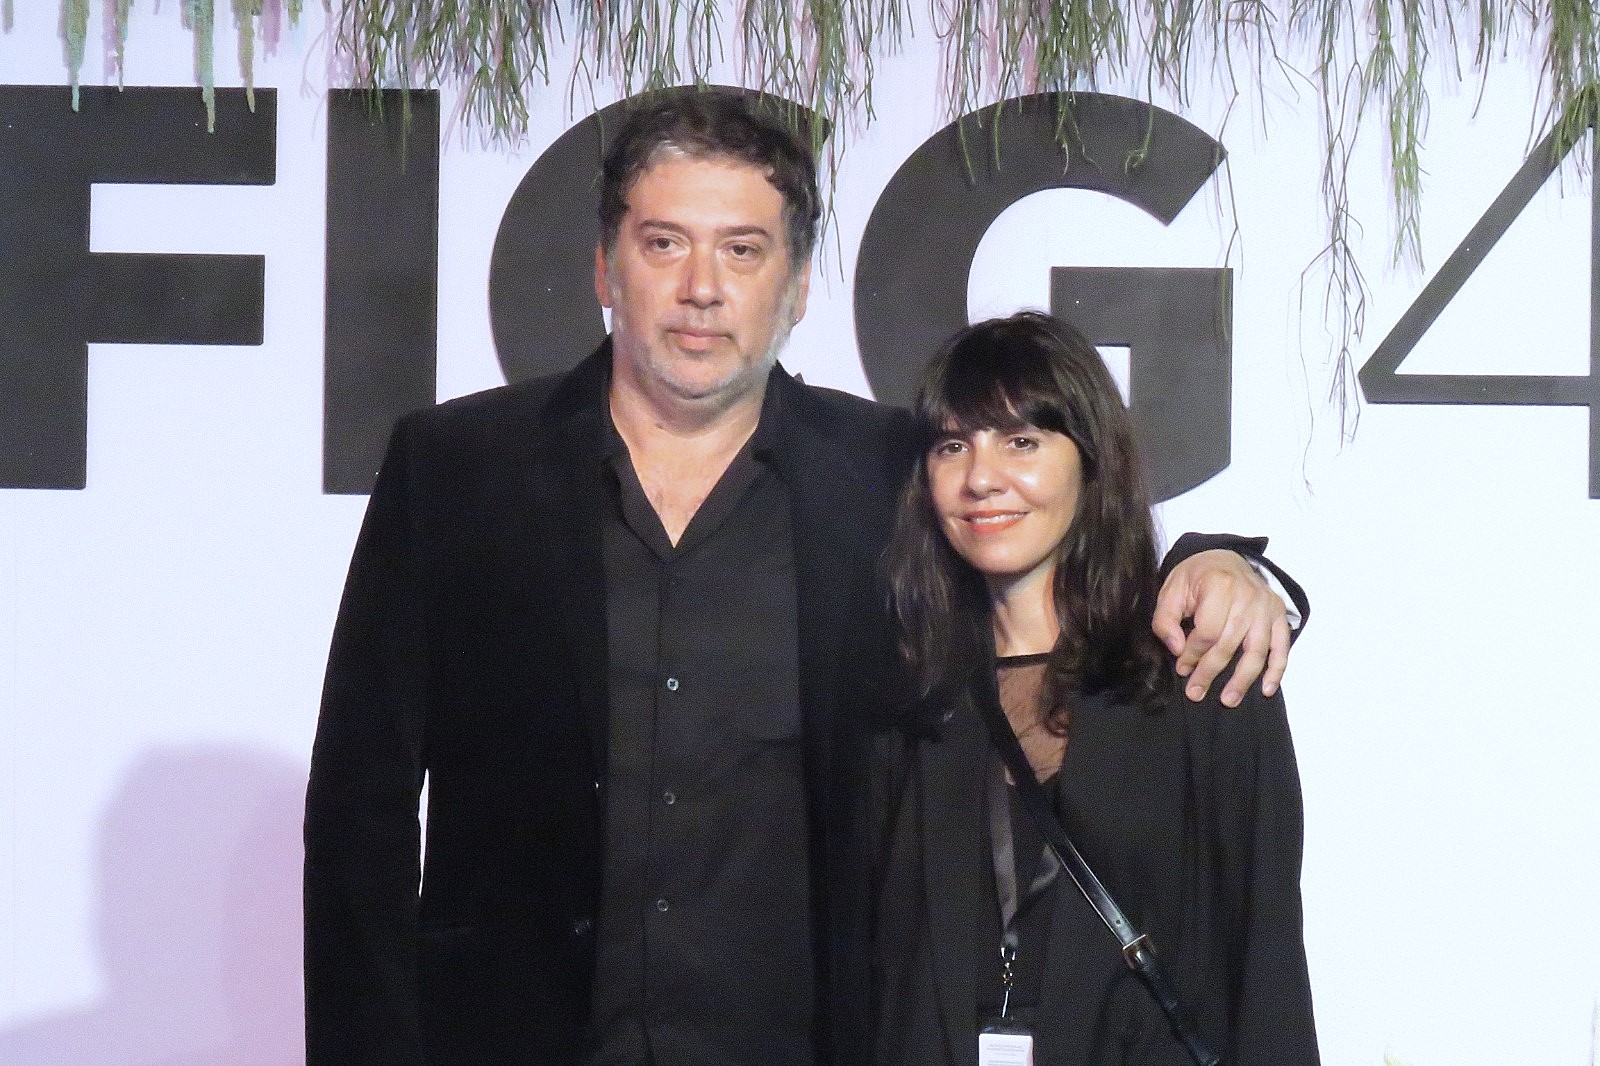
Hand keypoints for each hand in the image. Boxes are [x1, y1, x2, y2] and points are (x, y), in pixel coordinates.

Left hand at [1151, 549, 1289, 706]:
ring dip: (1243, 679)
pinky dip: (1277, 670)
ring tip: (1228, 700)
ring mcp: (1266, 606)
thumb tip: (1178, 649)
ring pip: (1256, 651)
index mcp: (1219, 586)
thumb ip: (1166, 620)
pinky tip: (1267, 689)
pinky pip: (1282, 646)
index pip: (1207, 632)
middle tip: (1195, 693)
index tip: (1182, 668)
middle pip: (1229, 644)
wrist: (1225, 558)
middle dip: (1210, 672)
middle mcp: (1248, 596)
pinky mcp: (1279, 614)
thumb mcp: (1171, 590)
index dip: (1192, 654)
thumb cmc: (1196, 576)